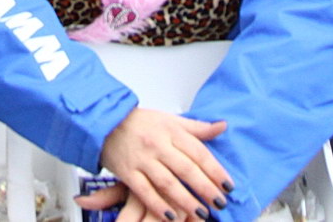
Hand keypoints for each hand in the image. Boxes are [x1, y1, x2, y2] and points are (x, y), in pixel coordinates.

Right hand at [88, 108, 230, 221]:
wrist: (104, 121)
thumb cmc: (140, 122)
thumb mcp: (170, 119)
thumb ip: (197, 127)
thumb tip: (222, 126)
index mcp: (171, 130)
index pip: (198, 152)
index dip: (215, 170)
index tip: (228, 185)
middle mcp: (158, 144)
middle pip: (186, 169)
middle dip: (205, 188)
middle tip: (220, 203)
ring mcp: (142, 159)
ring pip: (168, 183)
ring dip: (186, 200)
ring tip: (202, 212)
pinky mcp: (127, 172)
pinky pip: (145, 191)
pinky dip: (158, 205)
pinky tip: (172, 216)